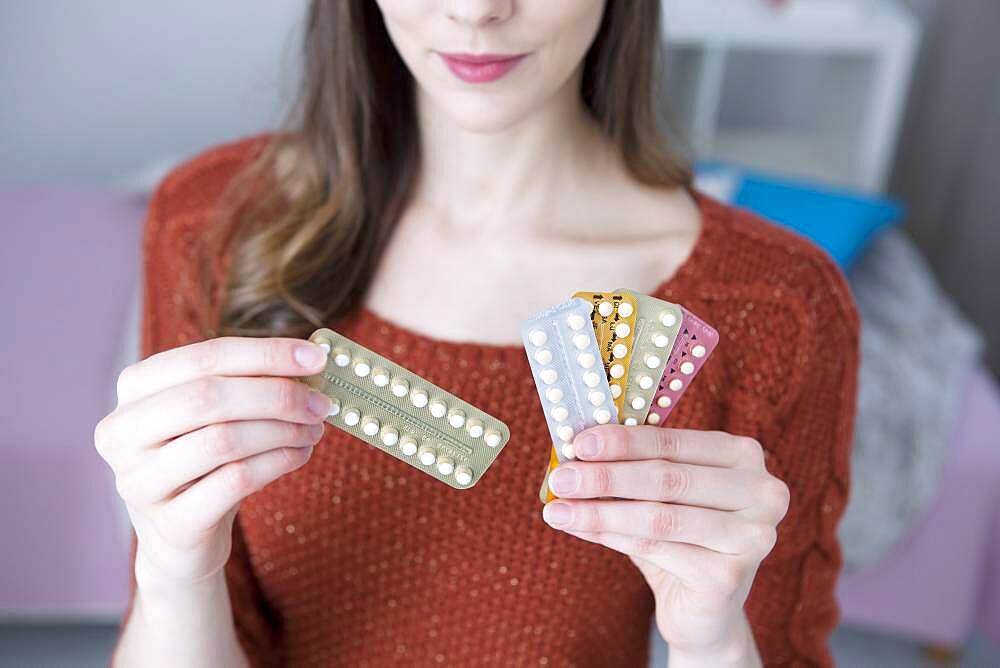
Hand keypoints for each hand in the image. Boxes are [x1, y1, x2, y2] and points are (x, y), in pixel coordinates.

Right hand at [94, 337, 332, 590]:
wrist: (181, 538)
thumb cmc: (206, 461)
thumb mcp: (218, 415)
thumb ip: (252, 383)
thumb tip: (312, 361)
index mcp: (135, 389)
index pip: (204, 358)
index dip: (265, 354)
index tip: (317, 358)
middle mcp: (123, 432)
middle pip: (209, 397)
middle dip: (277, 395)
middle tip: (321, 402)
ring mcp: (139, 481)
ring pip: (224, 440)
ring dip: (283, 430)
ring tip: (313, 430)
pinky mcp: (170, 523)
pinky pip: (236, 481)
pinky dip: (279, 462)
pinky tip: (299, 455)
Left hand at [541, 425, 788, 663]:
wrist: (704, 608)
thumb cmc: (680, 537)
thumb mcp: (661, 494)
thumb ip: (632, 467)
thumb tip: (576, 450)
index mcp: (743, 456)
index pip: (673, 440)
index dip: (623, 440)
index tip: (579, 442)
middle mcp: (761, 492)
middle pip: (666, 478)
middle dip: (605, 476)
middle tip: (562, 476)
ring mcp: (752, 536)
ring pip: (658, 516)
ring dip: (600, 511)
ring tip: (559, 509)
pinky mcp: (730, 576)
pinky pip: (656, 549)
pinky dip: (611, 537)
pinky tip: (581, 530)